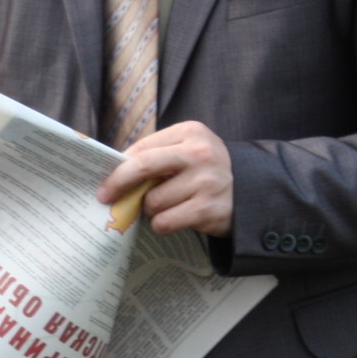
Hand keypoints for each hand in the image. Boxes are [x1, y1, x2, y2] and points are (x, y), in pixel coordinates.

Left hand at [96, 121, 233, 237]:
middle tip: (105, 196)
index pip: (143, 148)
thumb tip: (114, 171)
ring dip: (150, 209)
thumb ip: (156, 155)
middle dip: (118, 183)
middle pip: (143, 167)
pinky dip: (161, 224)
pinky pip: (165, 222)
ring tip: (166, 205)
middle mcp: (200, 153)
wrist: (253, 192)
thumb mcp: (188, 150)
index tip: (103, 181)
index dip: (119, 167)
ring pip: (152, 201)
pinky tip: (174, 218)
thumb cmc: (206, 171)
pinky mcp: (208, 209)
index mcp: (191, 132)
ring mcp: (206, 182)